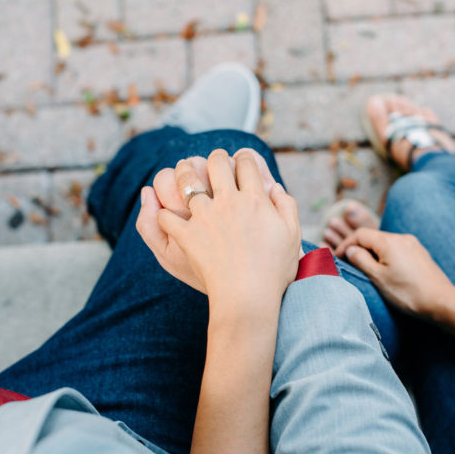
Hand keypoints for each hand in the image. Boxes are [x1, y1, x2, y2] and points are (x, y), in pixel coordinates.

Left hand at [137, 148, 299, 305]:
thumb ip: (287, 206)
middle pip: (217, 163)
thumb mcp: (292, 235)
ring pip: (187, 181)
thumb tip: (275, 187)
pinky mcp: (186, 236)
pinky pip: (166, 217)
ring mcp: (205, 218)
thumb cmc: (274, 270)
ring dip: (183, 172)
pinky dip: (162, 214)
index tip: (240, 160)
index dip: (243, 157)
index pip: (246, 163)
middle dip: (214, 157)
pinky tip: (165, 216)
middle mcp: (229, 202)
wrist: (249, 296)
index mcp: (256, 200)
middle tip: (212, 161)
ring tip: (182, 170)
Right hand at [335, 228, 454, 317]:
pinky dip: (385, 256)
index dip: (345, 244)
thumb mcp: (377, 277)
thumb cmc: (407, 292)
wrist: (442, 302)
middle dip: (358, 248)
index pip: (360, 235)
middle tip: (347, 264)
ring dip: (371, 253)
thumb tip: (351, 250)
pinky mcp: (420, 254)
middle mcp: (402, 238)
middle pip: (373, 237)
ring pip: (384, 243)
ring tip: (364, 269)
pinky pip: (396, 249)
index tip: (337, 258)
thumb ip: (360, 260)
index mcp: (389, 242)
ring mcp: (413, 245)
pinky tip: (384, 270)